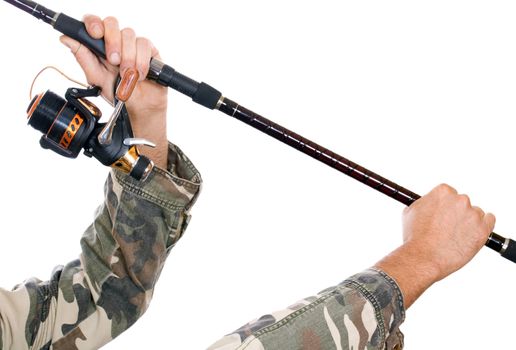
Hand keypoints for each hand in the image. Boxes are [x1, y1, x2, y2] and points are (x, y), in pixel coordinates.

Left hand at [60, 15, 167, 167]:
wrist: (140, 108)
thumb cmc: (119, 93)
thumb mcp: (96, 78)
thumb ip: (83, 57)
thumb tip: (66, 39)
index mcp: (101, 46)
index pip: (94, 23)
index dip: (93, 23)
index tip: (94, 33)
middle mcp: (117, 42)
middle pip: (112, 23)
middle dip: (112, 41)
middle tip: (113, 61)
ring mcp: (133, 45)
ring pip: (129, 34)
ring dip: (128, 57)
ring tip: (127, 75)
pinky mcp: (149, 50)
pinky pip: (144, 45)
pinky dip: (141, 62)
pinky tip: (140, 74)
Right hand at [375, 184, 494, 307]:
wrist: (423, 257)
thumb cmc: (415, 237)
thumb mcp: (410, 212)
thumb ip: (423, 203)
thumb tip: (428, 202)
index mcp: (443, 192)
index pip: (449, 193)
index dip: (444, 206)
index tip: (442, 214)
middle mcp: (460, 200)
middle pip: (462, 202)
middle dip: (456, 213)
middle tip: (447, 227)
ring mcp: (473, 214)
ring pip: (475, 213)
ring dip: (468, 221)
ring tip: (455, 236)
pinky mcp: (483, 229)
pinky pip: (489, 220)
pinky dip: (483, 225)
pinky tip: (473, 231)